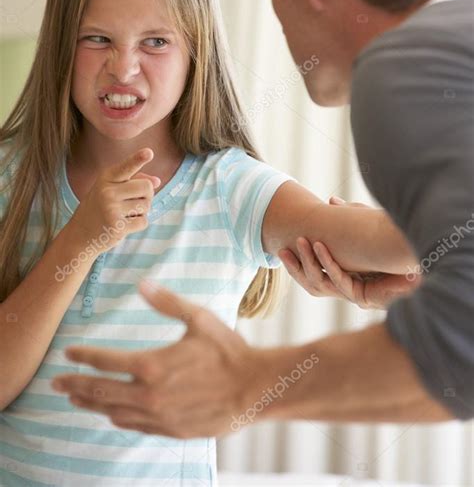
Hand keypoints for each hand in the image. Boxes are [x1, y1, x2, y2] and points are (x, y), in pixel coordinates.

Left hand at [51, 281, 260, 437]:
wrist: (254, 389)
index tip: (68, 353)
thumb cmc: (228, 351)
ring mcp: (158, 416)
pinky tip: (111, 413)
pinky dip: (117, 417)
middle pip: (99, 391)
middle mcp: (149, 395)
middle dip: (74, 386)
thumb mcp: (199, 319)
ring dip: (91, 404)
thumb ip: (167, 302)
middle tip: (55, 383)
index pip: (105, 361)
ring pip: (113, 411)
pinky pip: (134, 425)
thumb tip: (142, 284)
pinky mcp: (170, 430)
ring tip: (76, 399)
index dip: (83, 356)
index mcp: (152, 365)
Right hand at [68, 148, 160, 254]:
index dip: (138, 159)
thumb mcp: (110, 189)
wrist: (79, 235)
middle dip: (147, 195)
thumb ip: (133, 180)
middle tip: (133, 201)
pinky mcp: (117, 227)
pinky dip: (138, 224)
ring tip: (124, 214)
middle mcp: (107, 192)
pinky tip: (123, 225)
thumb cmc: (99, 208)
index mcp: (106, 178)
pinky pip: (143, 222)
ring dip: (141, 211)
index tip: (149, 152)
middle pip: (146, 187)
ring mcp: (111, 210)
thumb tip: (157, 181)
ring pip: (147, 205)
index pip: (126, 167)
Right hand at [279, 196, 420, 308]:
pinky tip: (320, 246)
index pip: (311, 275)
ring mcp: (354, 295)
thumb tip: (332, 200)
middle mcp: (347, 290)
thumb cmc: (391, 241)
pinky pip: (339, 281)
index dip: (296, 263)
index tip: (283, 247)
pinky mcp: (364, 297)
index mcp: (344, 277)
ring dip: (307, 263)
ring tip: (299, 242)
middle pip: (310, 283)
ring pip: (320, 284)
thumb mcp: (365, 226)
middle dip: (294, 265)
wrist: (415, 256)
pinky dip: (328, 264)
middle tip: (282, 249)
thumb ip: (349, 215)